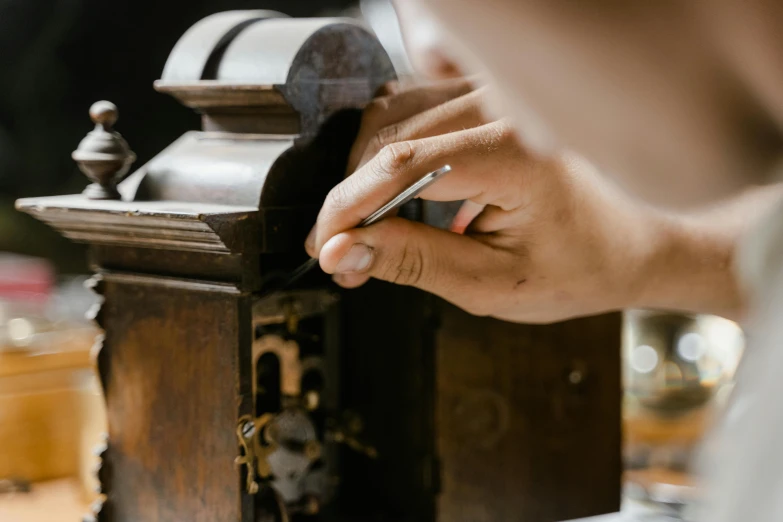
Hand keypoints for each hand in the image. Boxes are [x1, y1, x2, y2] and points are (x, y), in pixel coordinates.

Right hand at [306, 84, 746, 322]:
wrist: (633, 241)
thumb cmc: (582, 266)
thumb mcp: (493, 285)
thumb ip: (413, 261)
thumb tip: (344, 250)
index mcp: (515, 153)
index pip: (400, 164)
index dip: (347, 206)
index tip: (323, 245)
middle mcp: (504, 107)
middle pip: (386, 136)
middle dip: (351, 199)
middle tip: (345, 253)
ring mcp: (494, 94)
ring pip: (389, 115)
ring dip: (364, 173)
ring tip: (369, 230)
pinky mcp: (485, 98)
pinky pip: (411, 107)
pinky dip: (386, 151)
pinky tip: (393, 192)